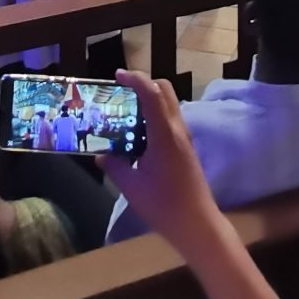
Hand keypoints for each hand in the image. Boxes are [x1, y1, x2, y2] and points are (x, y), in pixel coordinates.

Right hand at [100, 72, 222, 253]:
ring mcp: (184, 138)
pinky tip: (137, 134)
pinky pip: (169, 120)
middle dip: (143, 84)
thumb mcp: (132, 187)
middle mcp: (177, 130)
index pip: (152, 94)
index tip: (117, 75)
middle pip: (165, 91)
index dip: (135, 79)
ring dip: (149, 99)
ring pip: (169, 104)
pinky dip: (154, 116)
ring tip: (124, 112)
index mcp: (164, 135)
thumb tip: (101, 155)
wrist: (197, 223)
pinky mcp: (185, 148)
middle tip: (120, 92)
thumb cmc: (164, 206)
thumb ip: (115, 167)